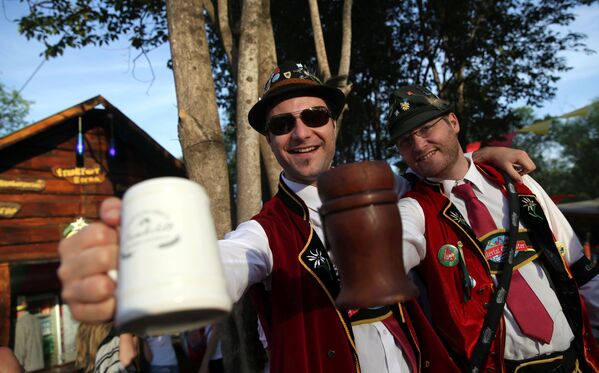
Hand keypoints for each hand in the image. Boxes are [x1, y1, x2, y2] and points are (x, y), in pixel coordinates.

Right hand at [58, 197, 120, 321]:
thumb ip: (115, 210)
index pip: (98, 233)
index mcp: (73, 243)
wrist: (122, 287)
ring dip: (117, 283)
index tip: (126, 242)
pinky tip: (118, 300)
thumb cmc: (118, 253)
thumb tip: (112, 216)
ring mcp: (71, 291)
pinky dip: (113, 306)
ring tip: (125, 280)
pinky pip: (99, 310)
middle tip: (132, 262)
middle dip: (122, 259)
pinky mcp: (79, 312)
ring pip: (97, 286)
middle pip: (101, 257)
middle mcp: (67, 267)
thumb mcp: (117, 226)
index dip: (119, 237)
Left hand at [473, 146, 535, 182]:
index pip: (530, 168)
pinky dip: (522, 166)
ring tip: (514, 169)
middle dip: (525, 171)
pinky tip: (514, 166)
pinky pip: (526, 162)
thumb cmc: (498, 160)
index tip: (516, 173)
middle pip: (532, 166)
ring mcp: (523, 153)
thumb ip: (514, 175)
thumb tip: (521, 182)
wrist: (493, 152)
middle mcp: (524, 154)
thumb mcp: (506, 168)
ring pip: (529, 164)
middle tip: (516, 172)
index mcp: (521, 156)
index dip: (524, 173)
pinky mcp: (520, 154)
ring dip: (523, 169)